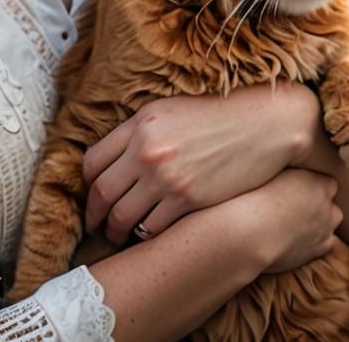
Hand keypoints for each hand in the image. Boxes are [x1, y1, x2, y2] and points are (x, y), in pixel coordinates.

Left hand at [82, 83, 321, 245]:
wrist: (261, 125)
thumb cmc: (215, 117)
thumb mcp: (169, 111)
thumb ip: (138, 132)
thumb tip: (112, 159)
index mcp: (140, 123)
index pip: (93, 162)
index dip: (87, 185)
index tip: (91, 196)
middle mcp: (147, 150)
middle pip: (101, 193)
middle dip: (94, 215)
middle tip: (95, 226)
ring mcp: (166, 177)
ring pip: (122, 217)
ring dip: (115, 231)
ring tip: (117, 236)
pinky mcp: (188, 200)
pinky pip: (152, 228)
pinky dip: (144, 236)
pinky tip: (146, 236)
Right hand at [250, 169, 342, 273]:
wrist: (254, 233)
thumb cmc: (256, 198)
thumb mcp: (272, 173)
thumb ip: (291, 172)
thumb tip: (291, 164)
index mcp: (318, 183)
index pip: (328, 182)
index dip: (313, 186)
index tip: (298, 189)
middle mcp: (327, 206)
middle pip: (331, 204)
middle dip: (319, 206)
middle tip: (296, 207)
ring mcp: (326, 229)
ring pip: (330, 225)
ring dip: (319, 224)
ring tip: (293, 224)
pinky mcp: (320, 249)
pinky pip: (325, 243)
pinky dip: (315, 242)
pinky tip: (295, 239)